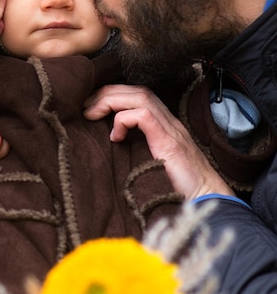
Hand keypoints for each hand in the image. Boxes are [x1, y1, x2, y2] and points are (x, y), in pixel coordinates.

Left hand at [84, 84, 233, 200]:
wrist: (208, 203)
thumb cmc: (178, 190)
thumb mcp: (151, 164)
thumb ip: (135, 151)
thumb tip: (107, 147)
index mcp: (163, 126)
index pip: (137, 96)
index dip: (112, 95)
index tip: (90, 107)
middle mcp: (168, 122)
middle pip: (136, 91)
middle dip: (107, 93)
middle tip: (85, 107)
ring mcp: (171, 130)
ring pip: (140, 97)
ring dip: (111, 100)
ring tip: (92, 114)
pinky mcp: (170, 143)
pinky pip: (144, 116)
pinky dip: (124, 120)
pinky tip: (115, 136)